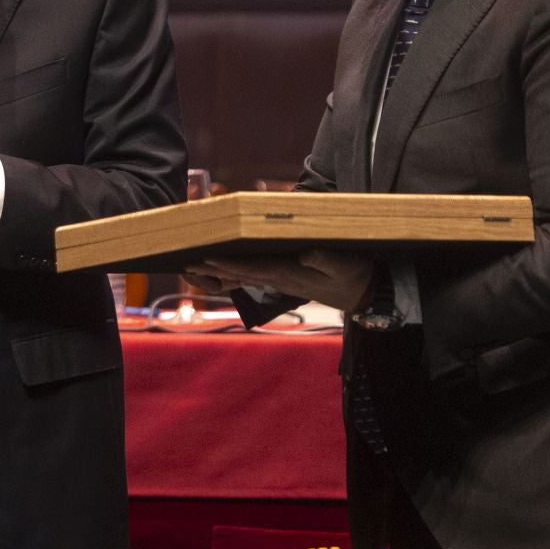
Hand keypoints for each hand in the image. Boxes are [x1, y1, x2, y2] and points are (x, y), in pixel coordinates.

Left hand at [188, 248, 378, 313]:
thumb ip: (326, 260)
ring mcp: (280, 277)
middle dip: (214, 268)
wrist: (362, 294)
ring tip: (195, 265)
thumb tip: (305, 254)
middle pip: (239, 273)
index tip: (207, 258)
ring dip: (219, 270)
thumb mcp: (345, 266)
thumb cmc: (354, 276)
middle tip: (187, 262)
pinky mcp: (284, 275)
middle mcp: (279, 277)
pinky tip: (222, 268)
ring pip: (243, 274)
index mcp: (289, 274)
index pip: (252, 269)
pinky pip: (253, 273)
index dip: (228, 264)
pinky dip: (235, 270)